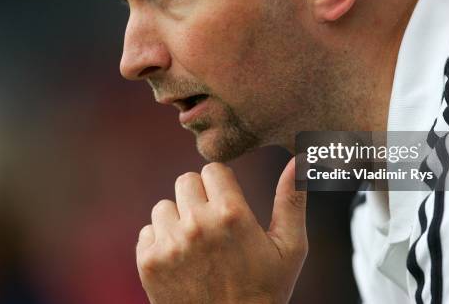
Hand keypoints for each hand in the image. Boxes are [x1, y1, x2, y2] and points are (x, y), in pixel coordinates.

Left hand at [136, 158, 307, 303]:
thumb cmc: (266, 292)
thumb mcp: (290, 248)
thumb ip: (292, 200)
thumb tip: (301, 159)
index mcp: (232, 214)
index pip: (213, 170)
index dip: (222, 186)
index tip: (229, 207)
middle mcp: (197, 224)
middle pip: (186, 181)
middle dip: (199, 198)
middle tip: (213, 226)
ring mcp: (170, 244)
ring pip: (165, 206)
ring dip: (178, 220)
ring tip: (197, 247)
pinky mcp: (149, 263)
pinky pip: (147, 231)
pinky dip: (161, 243)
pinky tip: (181, 262)